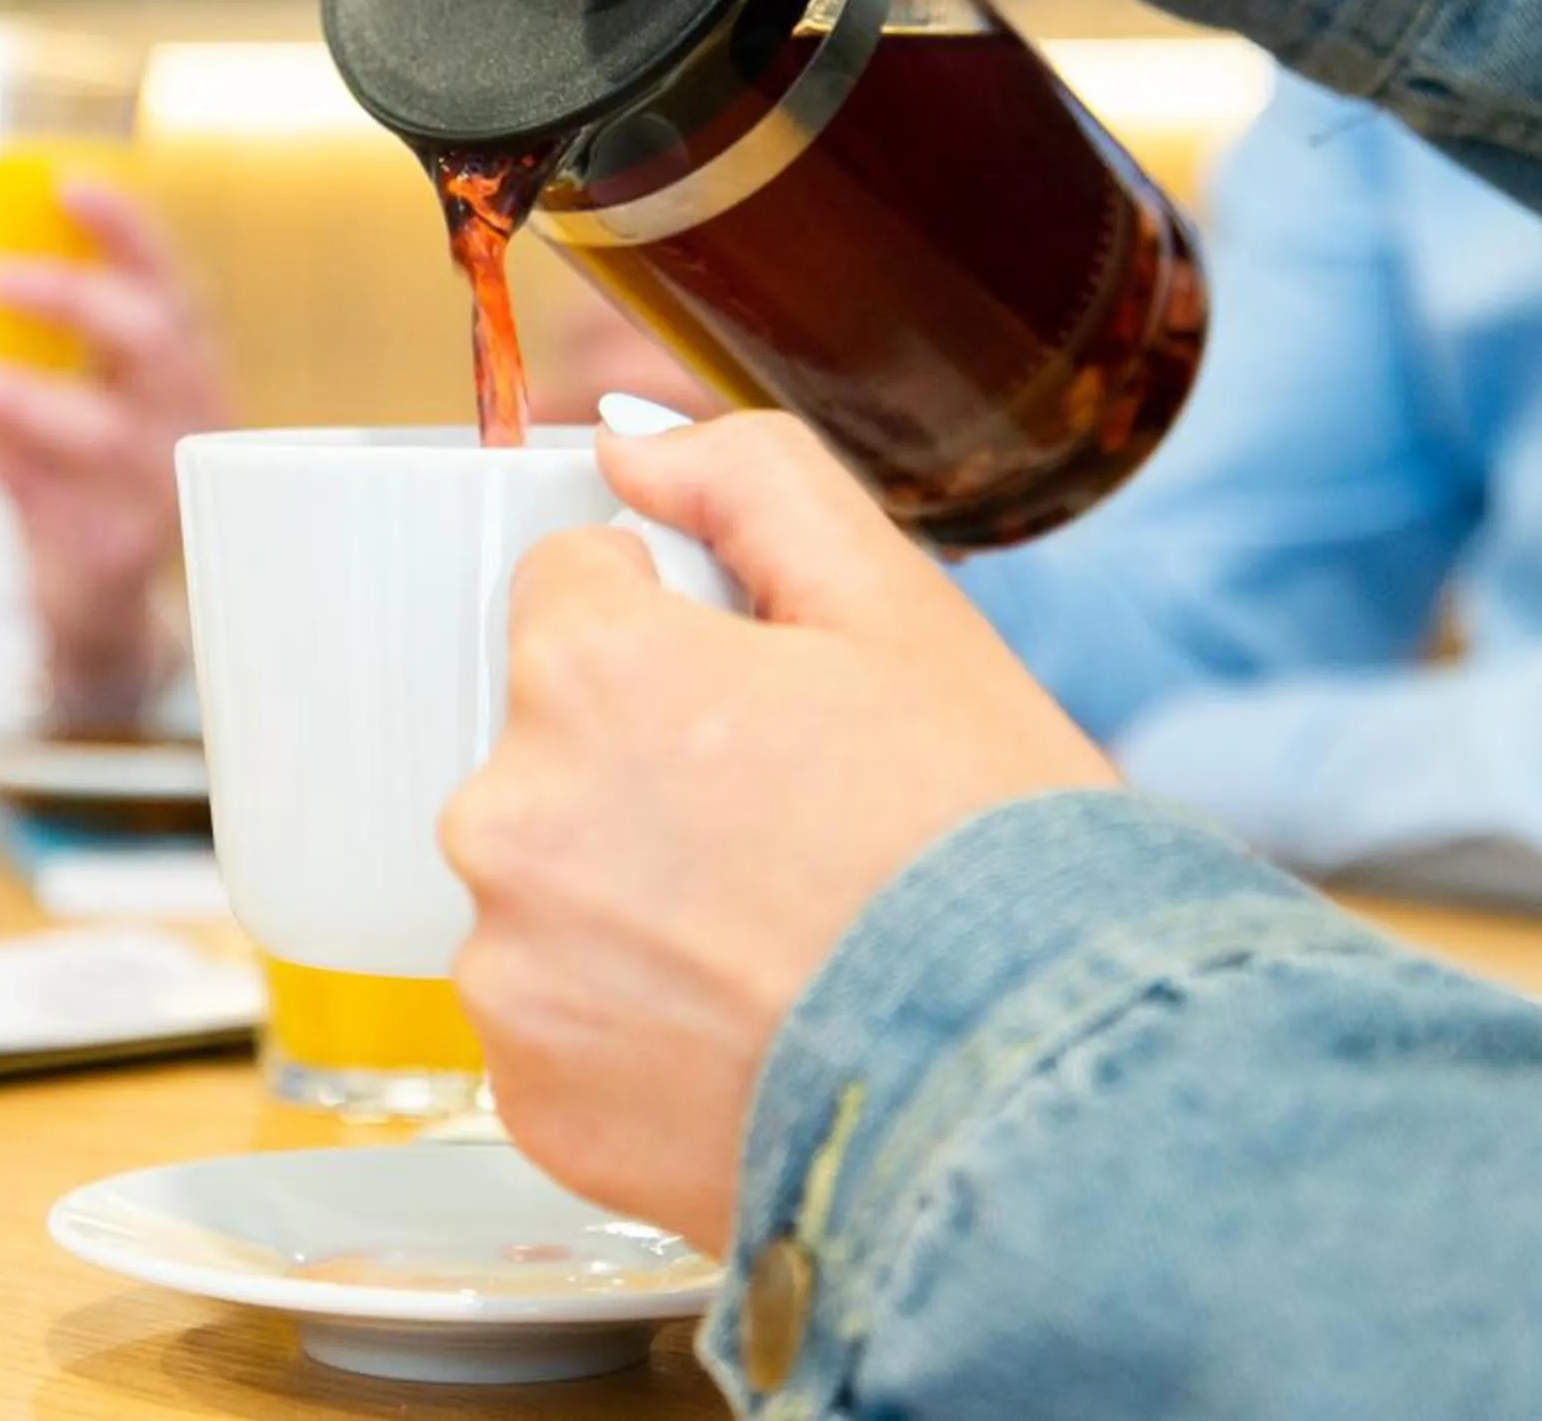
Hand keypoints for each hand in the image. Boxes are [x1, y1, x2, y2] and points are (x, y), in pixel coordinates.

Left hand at [0, 179, 228, 730]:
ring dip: (7, 390)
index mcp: (188, 368)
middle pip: (150, 339)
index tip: (68, 188)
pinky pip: (33, 490)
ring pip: (92, 427)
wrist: (100, 602)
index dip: (129, 232)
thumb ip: (43, 345)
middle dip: (71, 298)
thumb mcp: (88, 398)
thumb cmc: (87, 474)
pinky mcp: (108, 547)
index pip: (173, 282)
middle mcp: (188, 420)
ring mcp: (154, 488)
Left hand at [439, 413, 1116, 1248]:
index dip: (684, 636)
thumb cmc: (982, 848)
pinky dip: (635, 1031)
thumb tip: (627, 443)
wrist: (1034, 1094)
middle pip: (557, 747)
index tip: (766, 705)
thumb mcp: (896, 606)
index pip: (574, 592)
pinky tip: (750, 1031)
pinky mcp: (533, 1099)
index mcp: (585, 671)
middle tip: (795, 834)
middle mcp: (507, 816)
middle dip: (653, 770)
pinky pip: (563, 1030)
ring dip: (638, 905)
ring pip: (556, 891)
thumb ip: (747, 476)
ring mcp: (509, 972)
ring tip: (783, 945)